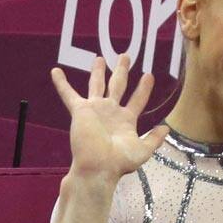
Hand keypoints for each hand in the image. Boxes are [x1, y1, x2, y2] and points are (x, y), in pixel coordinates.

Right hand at [51, 54, 168, 181]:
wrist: (99, 167)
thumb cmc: (119, 162)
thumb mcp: (143, 150)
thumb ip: (155, 138)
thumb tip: (167, 128)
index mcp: (126, 120)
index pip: (137, 99)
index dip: (143, 88)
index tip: (149, 75)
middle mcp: (111, 112)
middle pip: (117, 85)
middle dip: (121, 70)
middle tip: (125, 56)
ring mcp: (95, 110)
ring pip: (97, 84)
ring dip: (98, 71)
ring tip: (99, 58)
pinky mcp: (80, 111)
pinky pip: (69, 94)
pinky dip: (62, 83)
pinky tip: (56, 71)